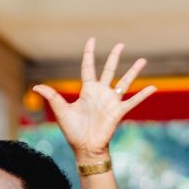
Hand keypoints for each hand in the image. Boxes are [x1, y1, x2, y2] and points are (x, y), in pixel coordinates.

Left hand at [32, 38, 155, 159]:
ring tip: (142, 60)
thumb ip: (52, 96)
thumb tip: (35, 86)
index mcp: (87, 90)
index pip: (88, 67)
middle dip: (114, 57)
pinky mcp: (118, 112)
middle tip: (120, 44)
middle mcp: (100, 93)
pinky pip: (132, 101)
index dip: (90, 54)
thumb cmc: (73, 131)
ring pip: (124, 82)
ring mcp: (111, 101)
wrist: (84, 147)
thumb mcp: (61, 111)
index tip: (92, 40)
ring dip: (133, 71)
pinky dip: (143, 95)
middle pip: (109, 70)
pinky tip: (153, 87)